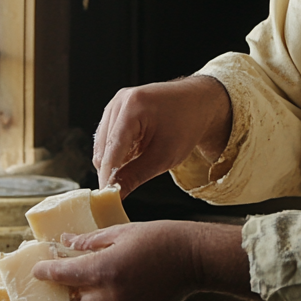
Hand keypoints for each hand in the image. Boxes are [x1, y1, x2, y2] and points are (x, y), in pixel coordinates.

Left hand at [31, 221, 254, 300]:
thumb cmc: (161, 239)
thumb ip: (91, 241)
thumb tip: (67, 242)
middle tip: (68, 283)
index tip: (38, 270)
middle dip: (70, 296)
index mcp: (106, 269)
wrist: (195, 259)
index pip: (66, 275)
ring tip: (89, 290)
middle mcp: (113, 295)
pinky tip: (113, 294)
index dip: (48, 272)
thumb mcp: (122, 232)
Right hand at [92, 76, 232, 194]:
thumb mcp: (164, 156)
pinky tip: (135, 152)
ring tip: (140, 161)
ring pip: (102, 145)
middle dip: (111, 170)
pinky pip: (106, 138)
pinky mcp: (116, 109)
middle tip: (126, 187)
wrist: (197, 103)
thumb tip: (115, 195)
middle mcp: (120, 101)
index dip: (107, 177)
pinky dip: (117, 152)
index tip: (106, 199)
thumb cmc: (186, 125)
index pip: (111, 150)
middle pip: (103, 149)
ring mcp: (116, 103)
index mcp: (132, 107)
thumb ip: (135, 176)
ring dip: (114, 161)